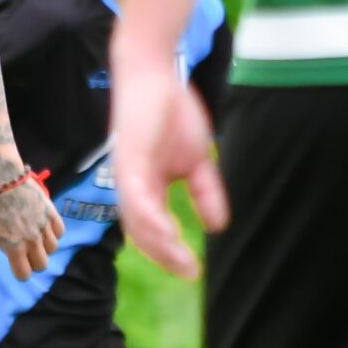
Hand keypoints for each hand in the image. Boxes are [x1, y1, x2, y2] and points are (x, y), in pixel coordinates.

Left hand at [0, 175, 64, 279]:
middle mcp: (31, 239)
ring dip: (45, 246)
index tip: (19, 266)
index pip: (24, 274)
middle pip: (42, 265)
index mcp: (13, 247)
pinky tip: (45, 227)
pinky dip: (54, 232)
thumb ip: (7, 247)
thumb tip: (18, 255)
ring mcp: (43, 226)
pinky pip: (60, 232)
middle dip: (35, 261)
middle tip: (29, 253)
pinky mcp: (52, 213)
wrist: (2, 180)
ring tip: (36, 236)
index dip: (21, 272)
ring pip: (53, 249)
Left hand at [110, 43, 225, 278]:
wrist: (154, 74)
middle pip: (141, 233)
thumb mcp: (197, 160)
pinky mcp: (127, 160)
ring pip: (135, 220)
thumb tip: (220, 225)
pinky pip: (136, 197)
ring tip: (180, 261)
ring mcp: (127, 175)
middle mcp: (132, 187)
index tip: (192, 271)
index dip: (170, 252)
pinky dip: (150, 217)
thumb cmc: (171, 113)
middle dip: (165, 256)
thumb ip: (205, 191)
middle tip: (189, 273)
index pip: (153, 230)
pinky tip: (167, 232)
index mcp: (146, 188)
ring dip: (158, 244)